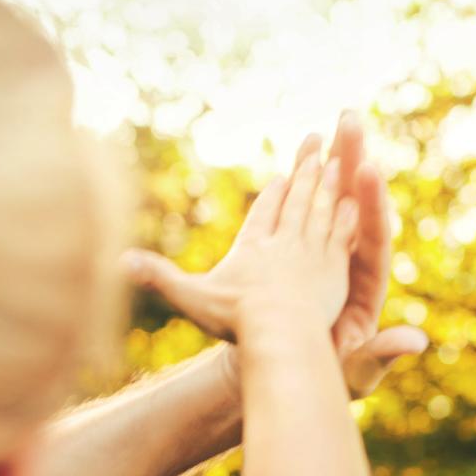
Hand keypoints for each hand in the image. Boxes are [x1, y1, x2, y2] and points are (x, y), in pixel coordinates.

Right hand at [124, 154, 356, 341]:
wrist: (278, 332)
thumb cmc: (235, 319)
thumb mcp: (190, 298)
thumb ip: (158, 277)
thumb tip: (117, 262)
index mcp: (252, 248)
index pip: (265, 215)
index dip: (274, 197)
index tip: (281, 177)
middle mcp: (284, 244)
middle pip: (298, 201)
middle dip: (307, 170)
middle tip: (317, 143)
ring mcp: (312, 254)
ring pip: (323, 211)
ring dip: (331, 186)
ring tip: (339, 164)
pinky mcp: (334, 268)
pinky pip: (343, 235)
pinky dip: (348, 217)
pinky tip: (358, 204)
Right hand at [296, 114, 427, 397]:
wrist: (291, 370)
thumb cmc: (327, 378)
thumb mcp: (358, 371)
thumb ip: (382, 355)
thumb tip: (416, 343)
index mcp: (368, 287)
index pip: (374, 239)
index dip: (371, 206)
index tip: (368, 170)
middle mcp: (355, 264)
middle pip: (358, 208)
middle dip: (355, 164)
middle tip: (351, 120)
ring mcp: (334, 255)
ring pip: (337, 202)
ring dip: (337, 163)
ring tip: (338, 121)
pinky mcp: (314, 252)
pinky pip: (316, 212)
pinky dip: (313, 184)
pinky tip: (308, 153)